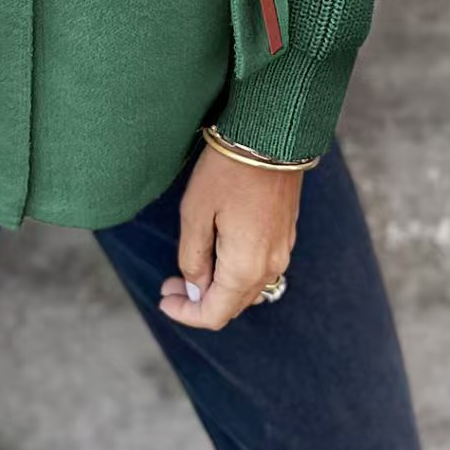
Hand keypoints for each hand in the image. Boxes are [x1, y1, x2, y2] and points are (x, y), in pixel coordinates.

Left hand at [158, 141, 303, 330]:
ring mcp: (282, 251)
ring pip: (247, 288)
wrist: (270, 136)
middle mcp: (270, 267)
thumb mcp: (195, 213)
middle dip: (198, 302)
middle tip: (169, 284)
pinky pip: (259, 269)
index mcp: (245, 268)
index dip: (186, 314)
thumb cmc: (227, 171)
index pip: (215, 314)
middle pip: (232, 305)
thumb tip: (194, 289)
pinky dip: (234, 272)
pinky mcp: (285, 234)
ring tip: (188, 270)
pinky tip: (216, 252)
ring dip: (217, 287)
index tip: (164, 299)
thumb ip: (193, 258)